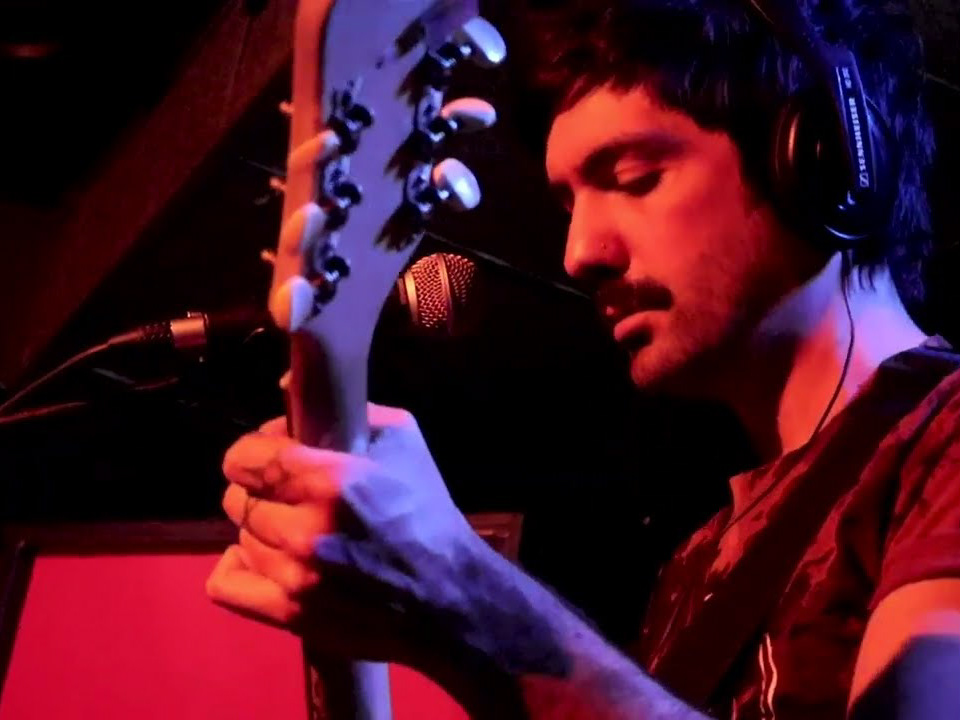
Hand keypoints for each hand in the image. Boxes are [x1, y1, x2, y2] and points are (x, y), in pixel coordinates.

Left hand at [205, 402, 476, 664]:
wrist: (446, 595)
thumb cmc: (425, 512)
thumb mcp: (403, 440)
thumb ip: (349, 408)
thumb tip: (287, 388)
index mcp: (332, 480)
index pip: (243, 457)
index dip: (255, 453)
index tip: (274, 457)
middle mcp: (306, 528)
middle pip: (237, 499)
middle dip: (262, 492)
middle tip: (291, 497)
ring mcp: (294, 577)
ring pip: (240, 538)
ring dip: (263, 532)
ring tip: (295, 532)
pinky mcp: (288, 614)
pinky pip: (226, 583)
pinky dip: (240, 568)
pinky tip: (268, 561)